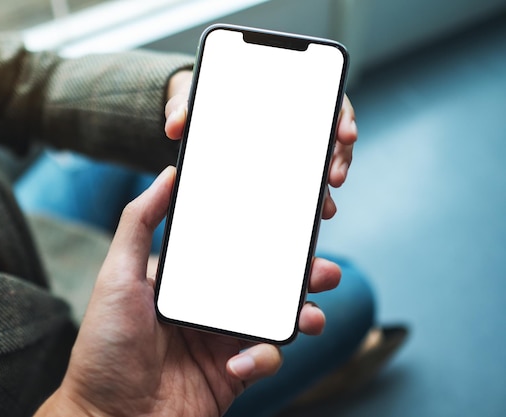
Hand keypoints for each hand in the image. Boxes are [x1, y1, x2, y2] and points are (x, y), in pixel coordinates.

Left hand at [36, 166, 340, 416]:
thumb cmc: (104, 348)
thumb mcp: (117, 276)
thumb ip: (139, 223)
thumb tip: (166, 177)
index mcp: (185, 279)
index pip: (230, 249)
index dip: (263, 236)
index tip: (290, 223)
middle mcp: (206, 305)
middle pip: (262, 281)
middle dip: (297, 275)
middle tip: (321, 270)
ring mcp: (221, 339)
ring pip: (273, 318)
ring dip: (300, 313)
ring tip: (312, 315)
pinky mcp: (231, 372)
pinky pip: (264, 358)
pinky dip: (263, 358)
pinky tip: (241, 363)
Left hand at [164, 70, 357, 219]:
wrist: (194, 118)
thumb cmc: (201, 102)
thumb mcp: (191, 100)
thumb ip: (182, 109)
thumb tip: (174, 125)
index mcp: (282, 96)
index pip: (325, 101)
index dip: (341, 117)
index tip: (344, 132)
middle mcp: (294, 125)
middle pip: (330, 140)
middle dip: (338, 159)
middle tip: (334, 177)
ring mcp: (290, 151)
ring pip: (320, 168)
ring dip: (325, 188)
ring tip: (324, 207)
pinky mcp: (279, 174)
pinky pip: (300, 188)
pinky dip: (308, 202)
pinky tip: (309, 218)